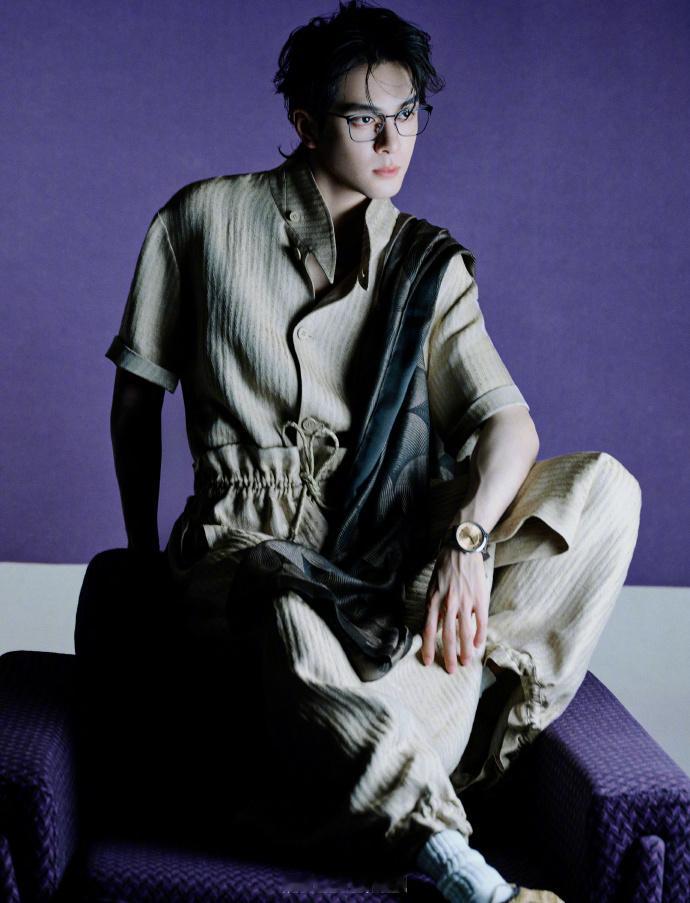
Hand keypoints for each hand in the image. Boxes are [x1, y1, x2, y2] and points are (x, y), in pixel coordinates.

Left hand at [421, 546, 488, 672]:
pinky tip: (478, 645)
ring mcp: (465, 601)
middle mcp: (448, 603)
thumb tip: (435, 628)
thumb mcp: (433, 586)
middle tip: (450, 670)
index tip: (428, 662)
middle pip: (446, 635)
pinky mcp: (479, 598)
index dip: (428, 648)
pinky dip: (479, 636)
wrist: (462, 548)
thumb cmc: (445, 567)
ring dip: (465, 650)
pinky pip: (480, 622)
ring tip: (466, 662)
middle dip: (448, 655)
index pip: (428, 630)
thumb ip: (434, 607)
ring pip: (464, 632)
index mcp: (433, 600)